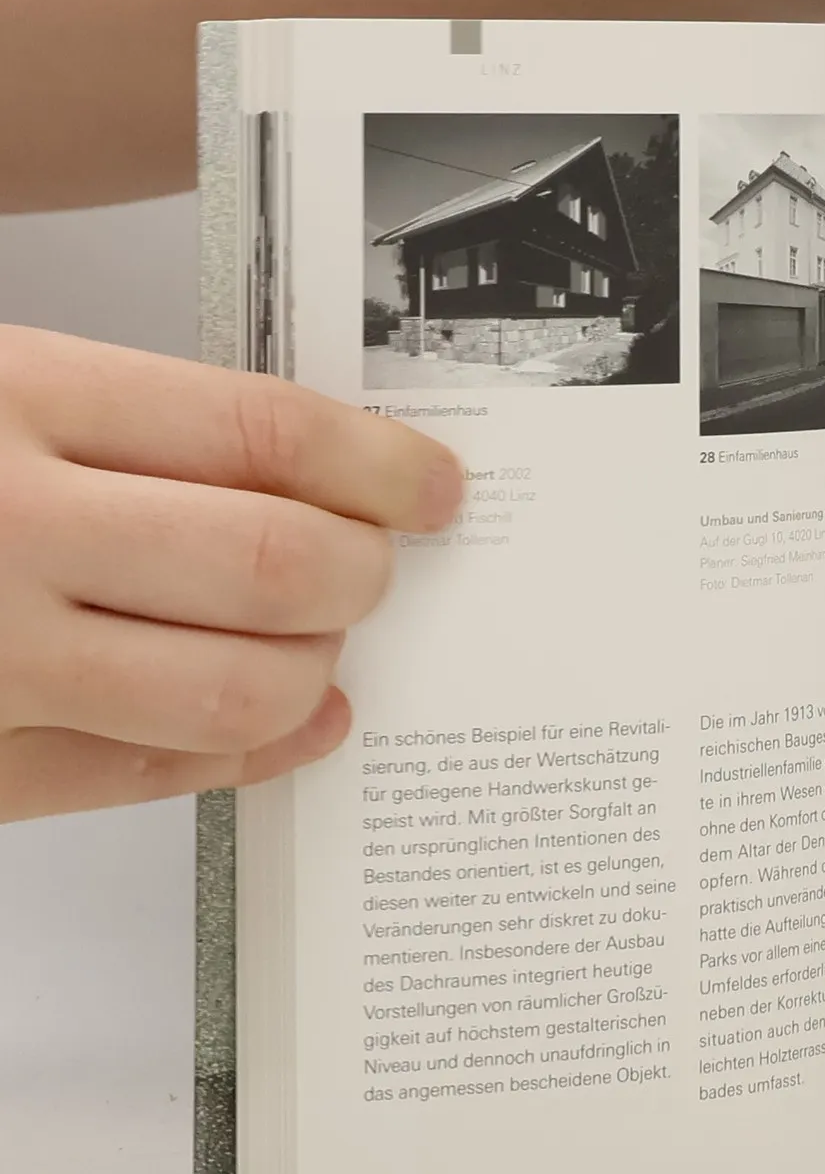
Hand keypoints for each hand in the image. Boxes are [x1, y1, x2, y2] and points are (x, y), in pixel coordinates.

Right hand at [0, 328, 462, 821]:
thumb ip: (126, 424)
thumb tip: (318, 477)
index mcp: (5, 400)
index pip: (262, 434)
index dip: (381, 463)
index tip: (433, 485)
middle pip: (274, 563)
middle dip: (362, 571)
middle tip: (376, 564)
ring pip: (234, 686)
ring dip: (316, 665)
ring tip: (322, 638)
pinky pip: (151, 773)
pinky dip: (252, 753)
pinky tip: (294, 722)